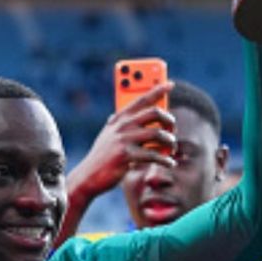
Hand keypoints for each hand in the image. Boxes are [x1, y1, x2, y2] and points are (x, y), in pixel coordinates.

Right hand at [67, 82, 176, 202]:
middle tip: (173, 130)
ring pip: (158, 134)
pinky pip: (154, 155)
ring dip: (170, 142)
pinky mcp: (126, 155)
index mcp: (119, 118)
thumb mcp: (109, 134)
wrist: (88, 176)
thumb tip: (129, 113)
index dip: (157, 89)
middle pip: (155, 112)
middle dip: (169, 121)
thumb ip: (119, 123)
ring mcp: (123, 139)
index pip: (141, 98)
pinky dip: (165, 160)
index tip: (171, 84)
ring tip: (171, 149)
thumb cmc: (102, 157)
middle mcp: (122, 125)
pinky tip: (169, 163)